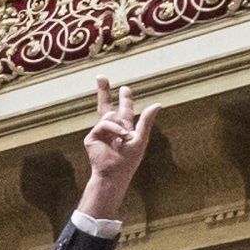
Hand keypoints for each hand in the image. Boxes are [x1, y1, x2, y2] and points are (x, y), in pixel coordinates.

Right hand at [77, 73, 155, 219]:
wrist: (114, 173)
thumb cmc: (129, 161)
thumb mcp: (141, 138)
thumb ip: (147, 120)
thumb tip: (157, 103)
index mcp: (124, 128)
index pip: (124, 110)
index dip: (125, 99)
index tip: (124, 88)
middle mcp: (111, 128)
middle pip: (106, 105)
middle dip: (103, 90)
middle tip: (100, 76)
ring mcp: (100, 132)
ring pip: (108, 114)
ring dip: (119, 125)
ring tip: (124, 138)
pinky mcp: (92, 137)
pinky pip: (104, 123)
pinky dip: (113, 129)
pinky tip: (118, 138)